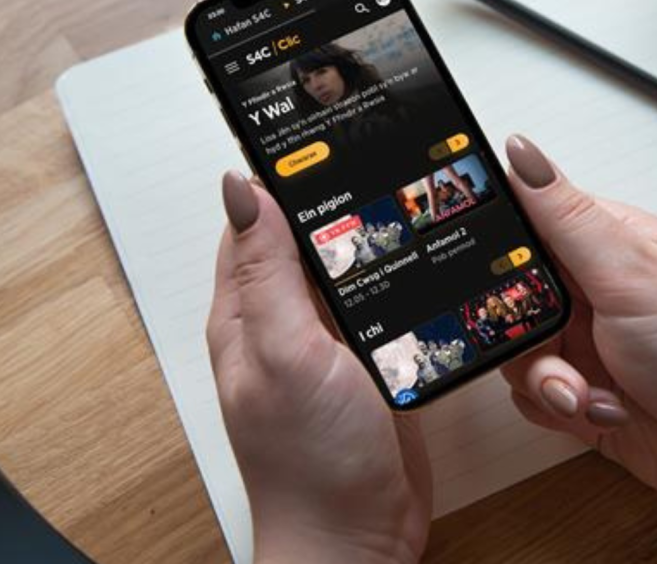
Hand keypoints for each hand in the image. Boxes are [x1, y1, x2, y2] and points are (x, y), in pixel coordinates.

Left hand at [209, 172, 430, 563]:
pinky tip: (415, 252)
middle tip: (370, 150)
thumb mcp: (284, 353)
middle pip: (303, 234)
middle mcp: (281, 318)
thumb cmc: (310, 461)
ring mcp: (324, 337)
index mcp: (246, 309)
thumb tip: (241, 190)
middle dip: (331, 195)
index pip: (253, 218)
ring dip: (364, 230)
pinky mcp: (363, 355)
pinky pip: (373, 296)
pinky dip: (389, 269)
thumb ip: (264, 272)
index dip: (280, 174)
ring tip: (397, 187)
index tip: (315, 133)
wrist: (358, 537)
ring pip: (342, 262)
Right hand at [500, 135, 656, 517]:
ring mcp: (586, 341)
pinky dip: (555, 405)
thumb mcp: (631, 273)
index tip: (490, 273)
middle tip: (552, 341)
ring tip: (583, 389)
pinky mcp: (581, 390)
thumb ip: (566, 216)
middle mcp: (590, 289)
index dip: (498, 246)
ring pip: (517, 347)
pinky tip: (597, 409)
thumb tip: (520, 148)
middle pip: (511, 293)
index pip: (526, 223)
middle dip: (521, 327)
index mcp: (604, 243)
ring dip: (544, 375)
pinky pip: (531, 392)